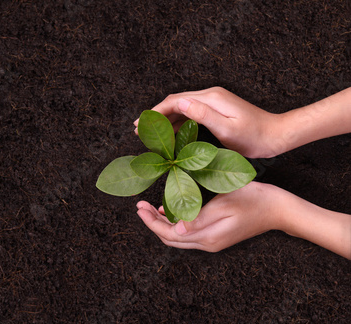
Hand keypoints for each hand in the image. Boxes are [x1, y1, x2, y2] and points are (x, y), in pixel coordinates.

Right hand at [134, 87, 281, 157]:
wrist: (275, 134)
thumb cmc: (254, 136)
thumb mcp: (227, 129)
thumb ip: (203, 115)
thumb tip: (180, 103)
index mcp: (211, 98)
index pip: (176, 100)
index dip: (156, 112)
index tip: (141, 123)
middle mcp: (210, 96)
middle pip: (176, 101)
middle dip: (156, 115)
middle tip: (139, 130)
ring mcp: (213, 102)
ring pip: (182, 107)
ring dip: (166, 119)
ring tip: (152, 133)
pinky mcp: (216, 109)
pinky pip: (191, 113)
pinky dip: (178, 122)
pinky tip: (171, 133)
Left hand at [136, 182, 281, 252]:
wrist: (278, 209)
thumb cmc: (253, 200)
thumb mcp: (224, 204)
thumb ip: (199, 218)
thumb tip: (177, 228)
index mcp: (208, 237)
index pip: (170, 234)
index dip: (151, 222)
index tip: (139, 208)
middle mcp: (207, 244)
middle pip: (171, 238)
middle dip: (152, 223)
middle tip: (139, 206)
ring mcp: (212, 242)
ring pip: (178, 237)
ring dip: (162, 224)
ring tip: (149, 208)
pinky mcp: (216, 236)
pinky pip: (189, 234)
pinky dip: (176, 224)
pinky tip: (170, 211)